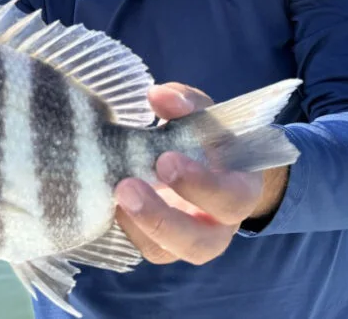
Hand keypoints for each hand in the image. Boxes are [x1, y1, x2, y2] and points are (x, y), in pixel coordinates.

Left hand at [113, 83, 286, 265]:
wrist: (203, 163)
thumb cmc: (205, 139)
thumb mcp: (203, 116)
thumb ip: (186, 103)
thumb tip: (158, 94)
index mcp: (240, 192)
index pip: (230, 199)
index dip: (200, 185)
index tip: (166, 159)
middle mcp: (218, 226)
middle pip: (199, 243)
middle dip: (161, 218)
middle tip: (128, 186)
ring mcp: (187, 241)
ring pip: (165, 252)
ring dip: (136, 226)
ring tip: (115, 195)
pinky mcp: (159, 244)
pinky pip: (141, 246)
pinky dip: (123, 227)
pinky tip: (107, 201)